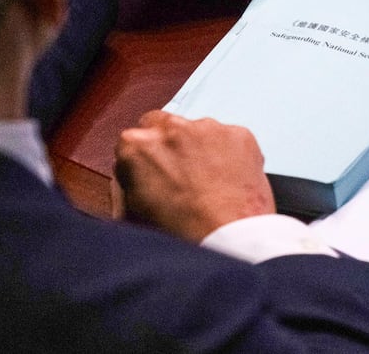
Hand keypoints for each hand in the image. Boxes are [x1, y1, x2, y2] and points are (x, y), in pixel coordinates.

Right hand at [115, 110, 275, 241]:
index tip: (154, 172)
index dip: (145, 159)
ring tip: (211, 184)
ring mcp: (209, 128)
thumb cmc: (183, 234)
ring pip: (200, 131)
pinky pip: (231, 140)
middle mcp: (171, 127)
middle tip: (183, 177)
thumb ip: (127, 181)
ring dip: (202, 149)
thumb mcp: (132, 214)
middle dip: (172, 146)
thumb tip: (131, 171)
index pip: (133, 139)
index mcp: (135, 144)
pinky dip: (231, 155)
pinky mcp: (240, 134)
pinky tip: (230, 181)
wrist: (230, 241)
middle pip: (166, 126)